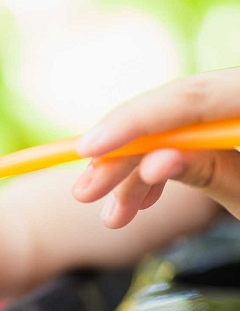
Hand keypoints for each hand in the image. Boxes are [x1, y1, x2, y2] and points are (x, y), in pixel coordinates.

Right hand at [71, 68, 239, 226]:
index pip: (192, 96)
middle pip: (174, 112)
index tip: (90, 149)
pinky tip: (141, 199)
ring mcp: (231, 114)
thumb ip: (209, 171)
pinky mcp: (226, 128)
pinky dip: (162, 170)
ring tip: (113, 214)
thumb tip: (150, 162)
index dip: (136, 120)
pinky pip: (189, 140)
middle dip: (125, 155)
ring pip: (174, 130)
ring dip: (137, 173)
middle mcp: (239, 96)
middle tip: (86, 191)